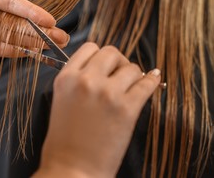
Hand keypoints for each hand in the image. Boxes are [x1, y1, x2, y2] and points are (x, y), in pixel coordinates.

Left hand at [0, 0, 68, 54]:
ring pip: (14, 37)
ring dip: (35, 43)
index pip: (14, 3)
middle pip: (20, 23)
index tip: (50, 19)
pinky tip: (33, 56)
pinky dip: (16, 53)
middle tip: (64, 37)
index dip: (32, 11)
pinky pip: (0, 50)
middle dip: (42, 30)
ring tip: (56, 48)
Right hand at [34, 43, 160, 177]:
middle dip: (118, 62)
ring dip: (133, 75)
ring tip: (130, 87)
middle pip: (111, 52)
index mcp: (66, 78)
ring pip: (131, 67)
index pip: (89, 47)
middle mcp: (86, 80)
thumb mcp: (62, 99)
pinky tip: (152, 80)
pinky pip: (146, 84)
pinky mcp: (127, 109)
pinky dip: (151, 81)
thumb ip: (77, 79)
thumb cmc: (65, 138)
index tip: (106, 65)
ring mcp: (108, 93)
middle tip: (120, 75)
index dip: (100, 55)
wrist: (72, 167)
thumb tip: (102, 67)